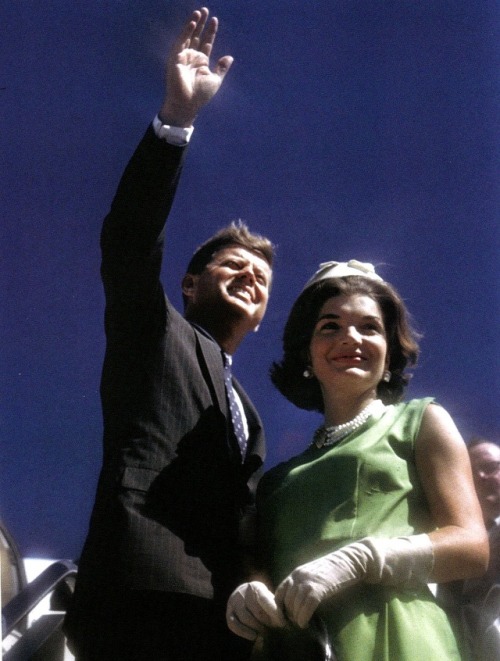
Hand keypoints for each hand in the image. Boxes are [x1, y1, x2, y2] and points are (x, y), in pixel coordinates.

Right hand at [159, 7, 232, 126]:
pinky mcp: (176, 58)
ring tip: (199, 12)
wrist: (188, 104)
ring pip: (189, 36)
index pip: (206, 42)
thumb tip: (230, 57)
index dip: (210, 31)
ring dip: (193, 23)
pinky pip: (181, 42)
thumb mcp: (215, 80)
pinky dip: (186, 32)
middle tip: (205, 10)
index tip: (215, 20)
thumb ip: (221, 68)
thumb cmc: (200, 95)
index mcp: (201, 61)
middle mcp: (192, 57)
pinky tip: (192, 23)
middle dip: (201, 23)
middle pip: (197, 36)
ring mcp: (183, 56)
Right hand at [226, 581, 286, 640]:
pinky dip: (244, 632)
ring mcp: (234, 601)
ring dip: (257, 628)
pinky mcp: (229, 612)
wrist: (244, 596)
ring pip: (245, 618)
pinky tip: (253, 636)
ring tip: (265, 633)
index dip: (274, 612)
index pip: (265, 599)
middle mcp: (242, 591)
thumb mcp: (269, 599)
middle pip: (256, 610)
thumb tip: (283, 622)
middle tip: (274, 629)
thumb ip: (274, 607)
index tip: (282, 622)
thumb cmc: (262, 601)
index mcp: (256, 587)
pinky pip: (233, 624)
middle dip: (267, 622)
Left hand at [275, 547, 364, 628]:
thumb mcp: (311, 575)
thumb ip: (301, 584)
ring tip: (302, 623)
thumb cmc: (331, 570)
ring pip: (295, 605)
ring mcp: (308, 582)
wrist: (347, 561)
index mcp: (295, 573)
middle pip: (286, 601)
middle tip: (296, 621)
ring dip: (297, 618)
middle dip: (289, 614)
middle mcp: (298, 577)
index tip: (283, 617)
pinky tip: (305, 623)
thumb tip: (294, 603)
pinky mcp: (318, 588)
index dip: (279, 607)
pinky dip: (304, 618)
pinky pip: (306, 607)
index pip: (279, 592)